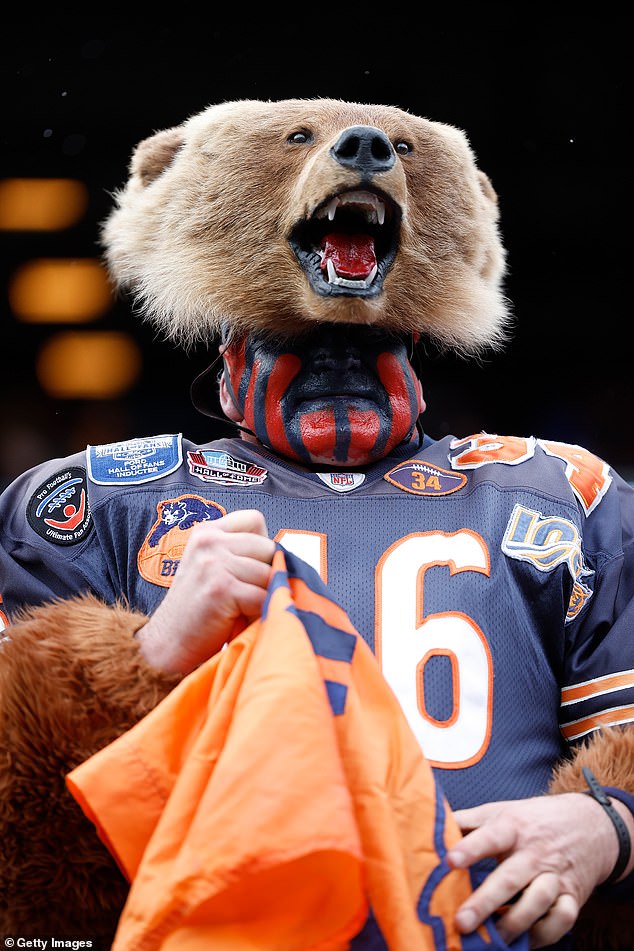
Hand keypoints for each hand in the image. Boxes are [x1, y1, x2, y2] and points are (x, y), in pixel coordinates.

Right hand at [135, 509, 274, 673]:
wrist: (166, 645)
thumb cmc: (198, 610)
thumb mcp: (212, 568)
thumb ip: (240, 554)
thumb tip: (287, 557)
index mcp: (206, 532)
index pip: (254, 519)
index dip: (261, 546)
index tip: (250, 570)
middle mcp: (209, 541)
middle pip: (267, 547)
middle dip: (267, 574)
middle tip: (248, 596)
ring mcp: (214, 563)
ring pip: (269, 574)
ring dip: (264, 597)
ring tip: (242, 610)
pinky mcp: (221, 588)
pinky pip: (264, 597)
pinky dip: (260, 613)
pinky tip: (239, 620)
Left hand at [447, 791, 631, 947]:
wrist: (590, 823)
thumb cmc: (533, 819)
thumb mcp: (502, 810)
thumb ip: (469, 821)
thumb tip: (432, 825)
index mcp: (513, 827)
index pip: (490, 836)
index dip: (470, 847)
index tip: (450, 860)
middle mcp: (534, 852)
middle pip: (510, 878)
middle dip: (485, 902)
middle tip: (461, 921)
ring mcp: (555, 875)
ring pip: (537, 902)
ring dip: (514, 923)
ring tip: (493, 938)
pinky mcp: (573, 896)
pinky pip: (562, 919)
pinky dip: (545, 934)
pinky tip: (526, 941)